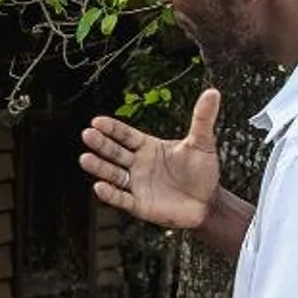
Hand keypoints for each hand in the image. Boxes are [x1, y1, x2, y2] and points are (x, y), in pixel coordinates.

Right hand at [79, 88, 220, 231]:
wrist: (207, 203)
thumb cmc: (203, 172)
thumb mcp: (203, 143)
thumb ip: (202, 118)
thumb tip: (213, 92)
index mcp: (148, 148)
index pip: (126, 136)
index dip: (112, 129)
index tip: (97, 121)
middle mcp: (138, 165)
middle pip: (115, 153)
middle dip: (101, 144)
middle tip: (87, 134)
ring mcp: (136, 185)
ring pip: (113, 174)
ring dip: (99, 167)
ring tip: (85, 159)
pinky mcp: (139, 205)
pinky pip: (121, 199)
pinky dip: (110, 194)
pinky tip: (99, 187)